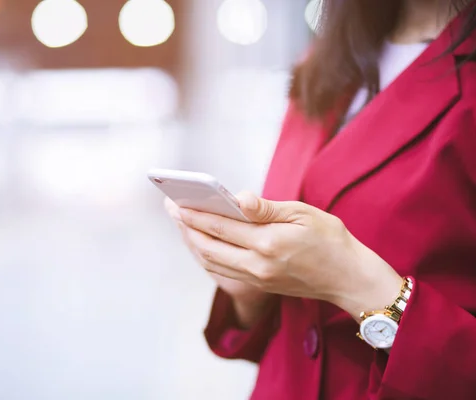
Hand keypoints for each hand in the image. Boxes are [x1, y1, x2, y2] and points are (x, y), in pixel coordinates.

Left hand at [177, 192, 402, 318]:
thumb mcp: (303, 214)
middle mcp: (258, 265)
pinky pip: (222, 271)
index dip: (194, 215)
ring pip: (211, 262)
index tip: (175, 202)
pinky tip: (201, 241)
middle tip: (171, 208)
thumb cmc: (330, 239)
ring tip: (182, 223)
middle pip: (208, 247)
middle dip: (186, 227)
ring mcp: (257, 279)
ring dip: (192, 242)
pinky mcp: (259, 286)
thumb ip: (267, 208)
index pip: (221, 227)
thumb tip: (238, 198)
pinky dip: (206, 255)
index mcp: (269, 243)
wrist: (348, 278)